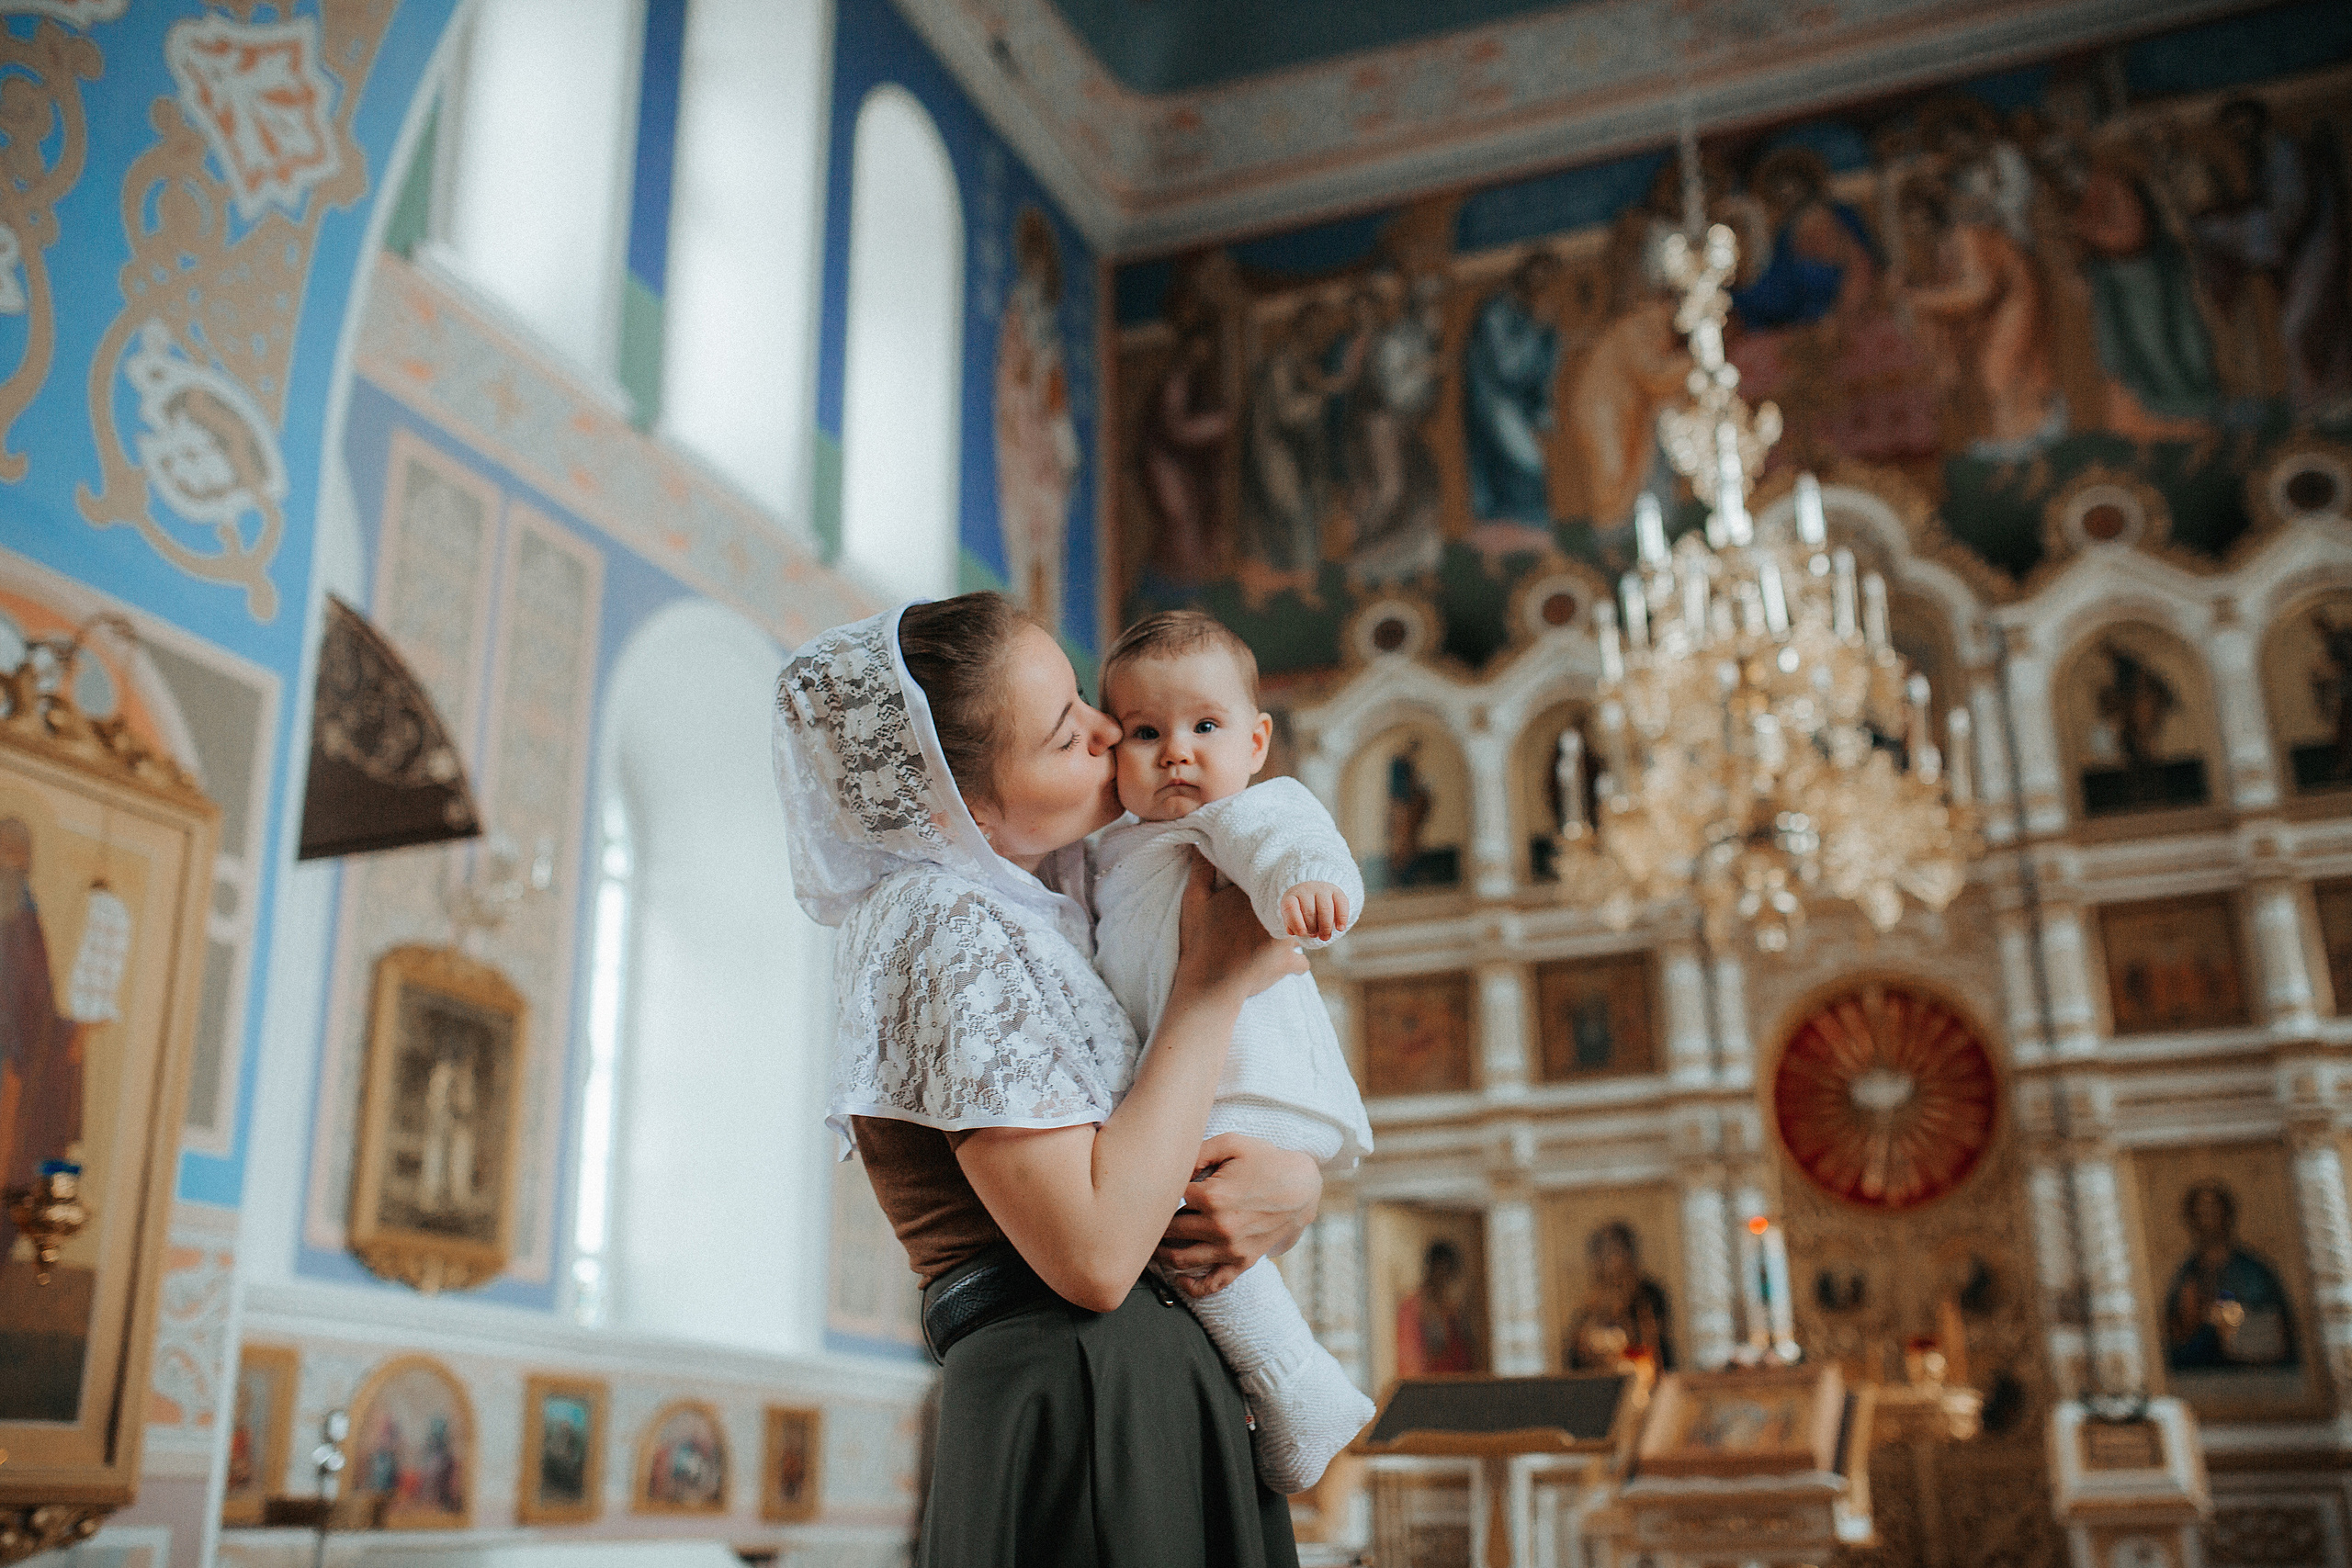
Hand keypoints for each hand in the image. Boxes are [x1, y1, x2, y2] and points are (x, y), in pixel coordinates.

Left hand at [1155, 1136, 1322, 1297]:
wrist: (1303, 1186)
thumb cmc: (1267, 1161)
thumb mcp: (1232, 1143)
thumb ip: (1198, 1151)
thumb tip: (1172, 1165)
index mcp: (1212, 1196)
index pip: (1167, 1199)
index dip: (1160, 1192)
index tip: (1154, 1189)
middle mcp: (1218, 1226)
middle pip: (1170, 1231)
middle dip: (1156, 1225)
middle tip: (1145, 1220)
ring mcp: (1230, 1248)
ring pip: (1182, 1259)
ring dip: (1162, 1255)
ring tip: (1154, 1247)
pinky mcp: (1242, 1262)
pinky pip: (1213, 1284)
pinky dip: (1192, 1286)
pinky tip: (1179, 1280)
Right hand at [1173, 853, 1305, 1004]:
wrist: (1208, 983)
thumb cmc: (1200, 940)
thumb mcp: (1194, 900)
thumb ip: (1200, 871)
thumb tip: (1199, 843)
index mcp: (1257, 892)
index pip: (1278, 879)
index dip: (1278, 883)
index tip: (1275, 886)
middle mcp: (1277, 912)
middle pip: (1296, 903)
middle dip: (1295, 906)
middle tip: (1290, 908)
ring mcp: (1285, 939)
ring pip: (1304, 930)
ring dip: (1299, 934)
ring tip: (1292, 934)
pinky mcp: (1286, 963)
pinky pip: (1302, 962)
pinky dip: (1296, 964)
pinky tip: (1290, 963)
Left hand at [1281, 881, 1349, 941]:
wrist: (1313, 893)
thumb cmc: (1300, 910)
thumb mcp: (1291, 917)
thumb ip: (1292, 925)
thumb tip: (1297, 932)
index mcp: (1291, 896)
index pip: (1291, 908)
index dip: (1296, 922)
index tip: (1302, 934)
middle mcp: (1306, 890)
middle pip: (1310, 912)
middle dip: (1313, 928)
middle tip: (1315, 935)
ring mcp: (1322, 889)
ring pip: (1325, 910)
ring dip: (1326, 927)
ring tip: (1325, 936)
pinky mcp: (1336, 891)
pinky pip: (1341, 904)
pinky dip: (1342, 918)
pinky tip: (1340, 929)